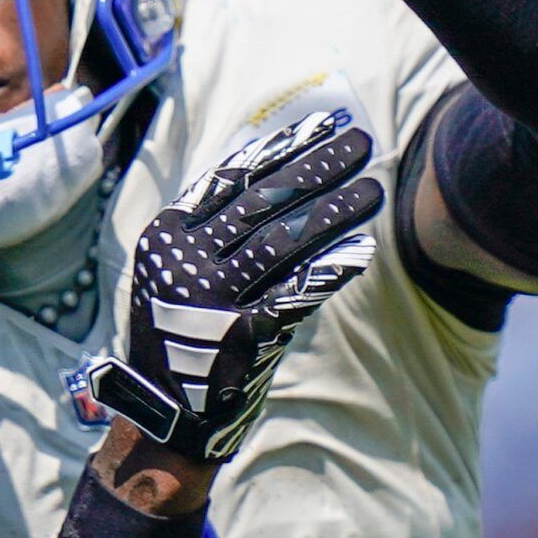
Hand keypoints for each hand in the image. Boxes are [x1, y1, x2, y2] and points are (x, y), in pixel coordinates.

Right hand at [84, 109, 381, 460]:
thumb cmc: (181, 333)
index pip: (232, 177)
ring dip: (334, 210)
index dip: (280, 149)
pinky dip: (330, 271)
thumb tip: (278, 168)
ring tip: (374, 190)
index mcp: (166, 234)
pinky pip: (294, 295)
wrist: (163, 412)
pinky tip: (362, 252)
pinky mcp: (239, 336)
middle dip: (317, 166)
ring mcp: (211, 298)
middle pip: (263, 200)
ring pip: (282, 240)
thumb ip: (217, 226)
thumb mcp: (177, 269)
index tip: (319, 125)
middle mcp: (184, 260)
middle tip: (362, 141)